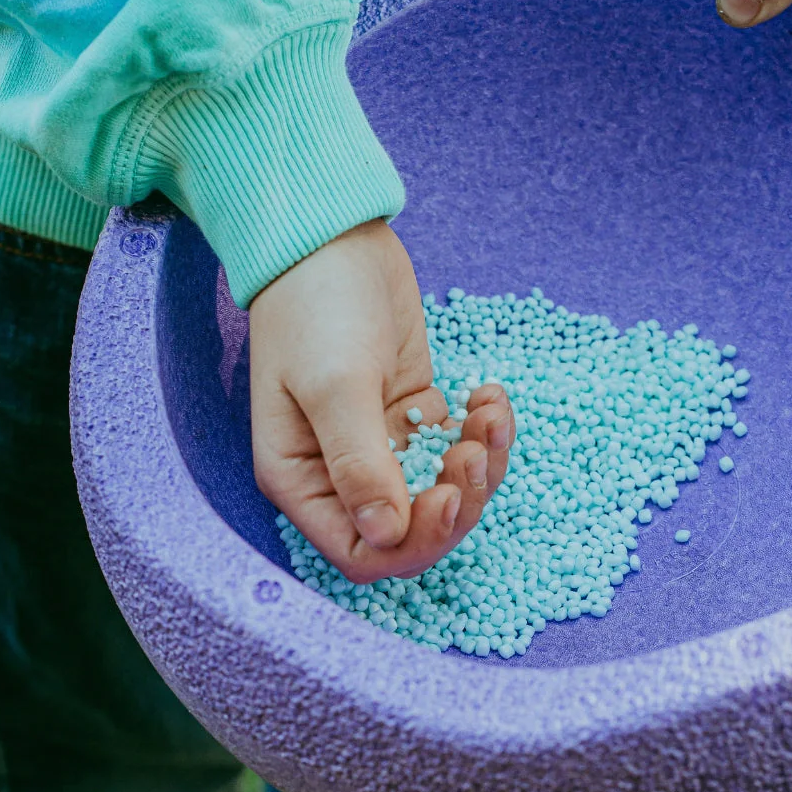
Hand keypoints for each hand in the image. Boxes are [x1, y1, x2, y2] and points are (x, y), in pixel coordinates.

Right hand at [248, 220, 514, 583]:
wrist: (329, 239)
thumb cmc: (315, 307)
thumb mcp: (335, 384)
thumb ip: (358, 463)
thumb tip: (385, 535)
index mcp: (303, 479)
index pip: (362, 552)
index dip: (413, 543)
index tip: (447, 496)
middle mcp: (339, 473)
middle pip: (413, 528)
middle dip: (456, 500)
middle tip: (475, 450)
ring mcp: (380, 444)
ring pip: (442, 489)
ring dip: (479, 463)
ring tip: (488, 413)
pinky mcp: (411, 414)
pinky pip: (457, 446)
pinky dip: (482, 431)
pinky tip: (488, 394)